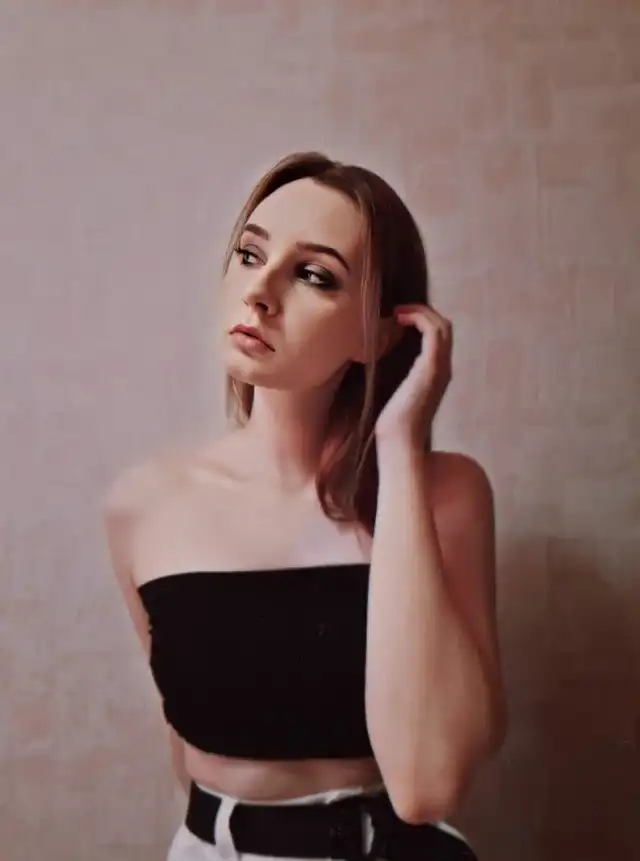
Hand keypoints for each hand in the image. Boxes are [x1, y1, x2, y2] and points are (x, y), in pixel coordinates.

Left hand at [374, 303, 452, 444]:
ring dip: (421, 312)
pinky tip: (399, 317)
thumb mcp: (397, 395)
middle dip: (424, 313)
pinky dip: (418, 317)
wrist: (399, 441)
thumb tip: (381, 367)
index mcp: (437, 375)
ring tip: (399, 312)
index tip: (399, 318)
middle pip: (445, 328)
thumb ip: (398, 380)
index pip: (440, 339)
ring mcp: (440, 368)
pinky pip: (433, 332)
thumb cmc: (393, 424)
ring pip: (442, 326)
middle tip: (399, 311)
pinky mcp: (431, 368)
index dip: (423, 322)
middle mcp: (444, 369)